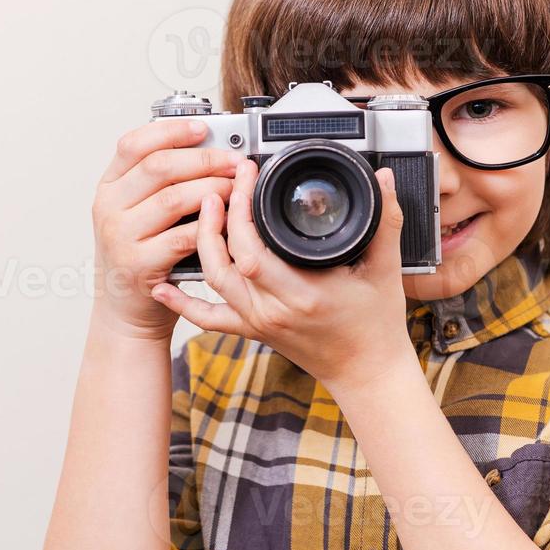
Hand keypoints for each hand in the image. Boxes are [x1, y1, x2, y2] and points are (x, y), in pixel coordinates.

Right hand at [90, 118, 239, 341]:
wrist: (126, 310)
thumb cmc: (142, 256)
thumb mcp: (139, 213)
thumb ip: (161, 184)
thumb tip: (210, 149)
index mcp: (109, 187)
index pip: (134, 144)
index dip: (170, 131)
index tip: (203, 128)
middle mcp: (108, 207)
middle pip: (158, 166)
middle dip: (204, 159)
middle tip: (234, 162)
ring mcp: (120, 236)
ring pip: (172, 199)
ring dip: (212, 190)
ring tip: (236, 189)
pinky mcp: (138, 264)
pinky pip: (182, 237)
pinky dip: (209, 227)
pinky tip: (227, 222)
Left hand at [149, 158, 415, 390]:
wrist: (366, 373)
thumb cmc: (376, 326)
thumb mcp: (386, 270)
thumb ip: (385, 221)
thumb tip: (384, 180)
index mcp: (303, 294)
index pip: (253, 248)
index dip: (241, 209)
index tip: (247, 177)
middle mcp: (273, 311)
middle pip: (225, 261)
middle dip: (219, 216)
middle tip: (223, 183)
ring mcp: (259, 322)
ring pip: (214, 282)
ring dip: (202, 243)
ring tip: (205, 208)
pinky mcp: (253, 330)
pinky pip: (210, 318)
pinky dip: (184, 303)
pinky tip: (163, 287)